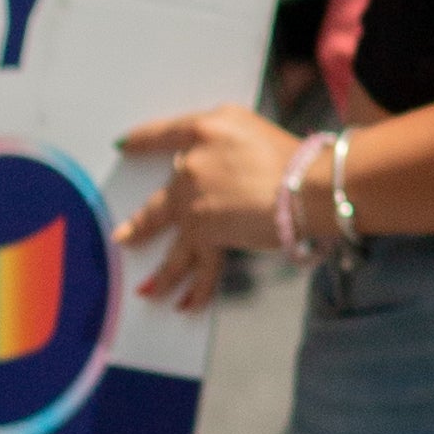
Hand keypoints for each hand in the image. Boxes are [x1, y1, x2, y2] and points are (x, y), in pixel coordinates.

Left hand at [118, 109, 315, 308]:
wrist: (310, 186)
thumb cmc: (296, 157)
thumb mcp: (254, 128)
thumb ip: (227, 142)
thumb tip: (219, 163)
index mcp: (207, 128)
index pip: (162, 132)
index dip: (140, 140)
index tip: (123, 145)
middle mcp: (191, 162)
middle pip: (160, 194)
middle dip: (142, 222)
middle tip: (125, 236)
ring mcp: (192, 198)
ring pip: (167, 233)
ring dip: (160, 266)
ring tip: (147, 288)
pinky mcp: (203, 230)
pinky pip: (197, 263)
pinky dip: (195, 288)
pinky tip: (185, 306)